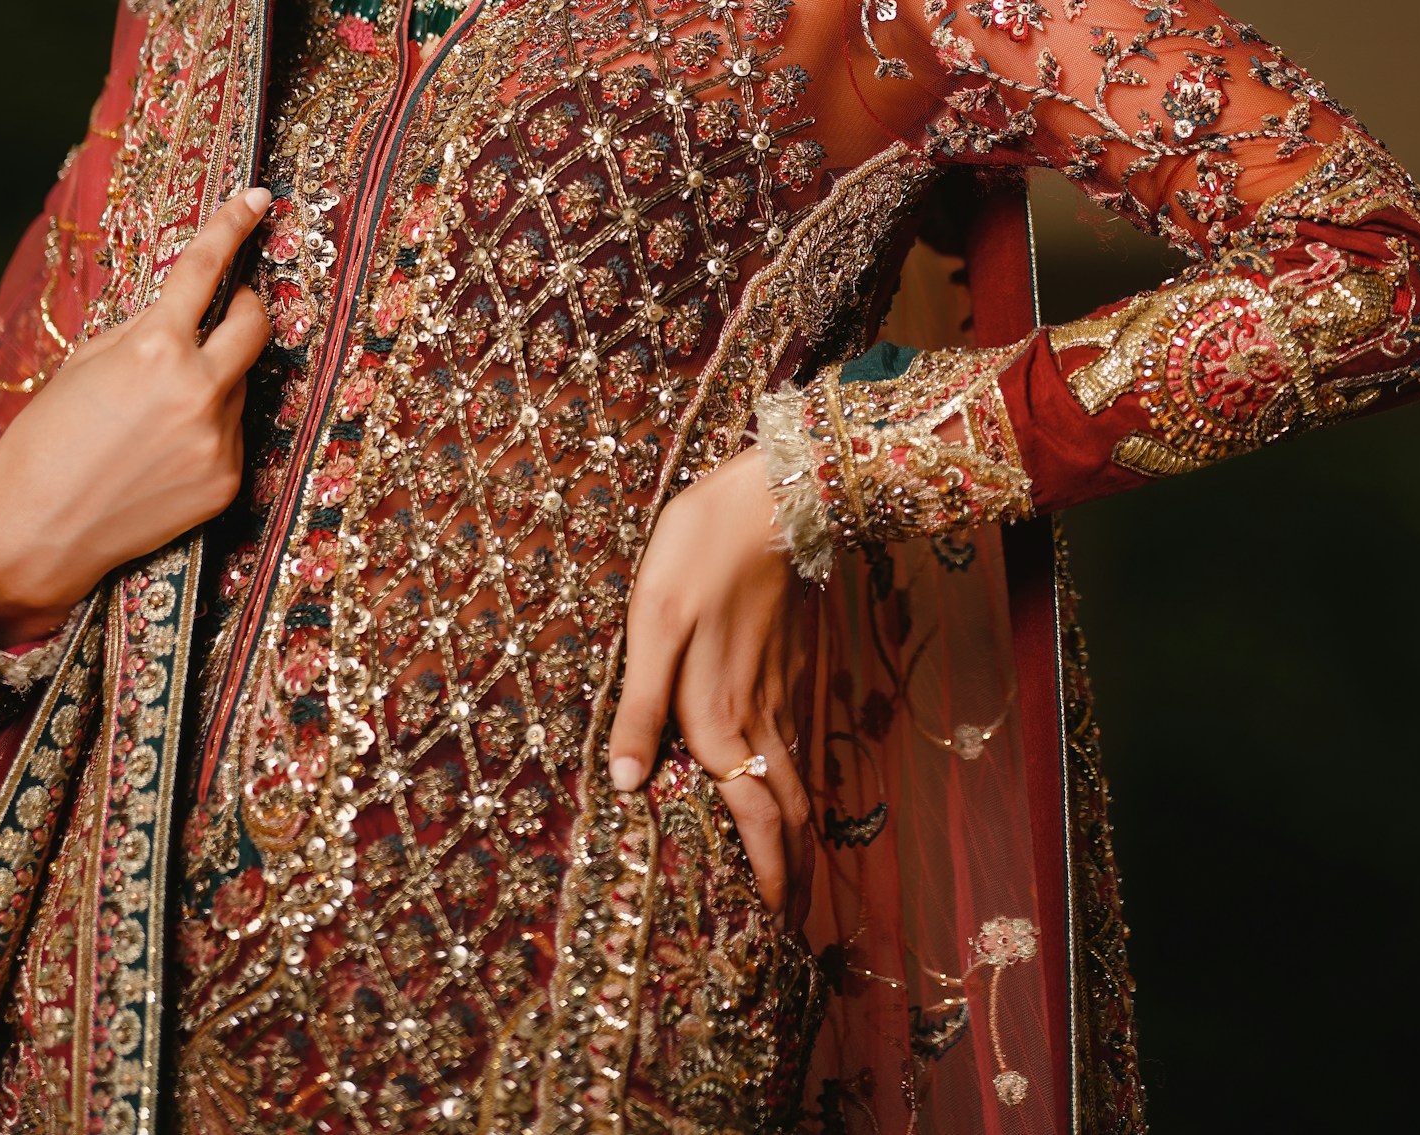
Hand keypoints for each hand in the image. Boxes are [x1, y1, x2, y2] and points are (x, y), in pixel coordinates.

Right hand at [0, 188, 272, 641]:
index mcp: (154, 348)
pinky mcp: (227, 480)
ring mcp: (217, 438)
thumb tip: (185, 309)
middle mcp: (197, 388)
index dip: (233, 225)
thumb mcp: (83, 365)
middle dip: (247, 306)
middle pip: (255, 324)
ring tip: (153, 418)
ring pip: (237, 384)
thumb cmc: (42, 443)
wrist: (31, 539)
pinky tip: (160, 457)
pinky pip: (230, 434)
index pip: (205, 269)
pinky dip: (205, 431)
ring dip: (212, 381)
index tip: (258, 198)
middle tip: (226, 309)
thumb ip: (142, 330)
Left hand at [608, 444, 815, 920]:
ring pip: (796, 778)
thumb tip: (621, 786)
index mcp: (717, 714)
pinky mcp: (786, 662)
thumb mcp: (652, 620)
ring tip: (796, 869)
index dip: (767, 874)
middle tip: (793, 918)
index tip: (772, 926)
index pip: (754, 819)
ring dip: (798, 831)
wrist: (776, 493)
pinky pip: (795, 741)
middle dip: (794, 869)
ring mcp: (777, 688)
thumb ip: (640, 705)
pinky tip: (787, 783)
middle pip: (787, 811)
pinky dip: (798, 782)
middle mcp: (754, 714)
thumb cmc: (702, 550)